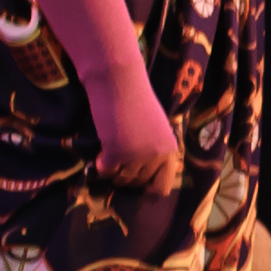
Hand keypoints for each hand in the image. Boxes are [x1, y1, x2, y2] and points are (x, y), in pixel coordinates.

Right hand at [88, 79, 183, 196]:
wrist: (120, 82)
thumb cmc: (136, 101)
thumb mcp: (156, 129)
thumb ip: (154, 151)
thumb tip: (141, 176)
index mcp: (170, 151)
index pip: (162, 187)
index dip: (146, 188)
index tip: (136, 182)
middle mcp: (157, 156)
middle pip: (137, 184)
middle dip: (125, 177)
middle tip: (117, 163)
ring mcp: (137, 156)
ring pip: (121, 180)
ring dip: (112, 172)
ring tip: (109, 155)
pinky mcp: (116, 153)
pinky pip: (105, 171)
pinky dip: (100, 166)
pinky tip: (100, 153)